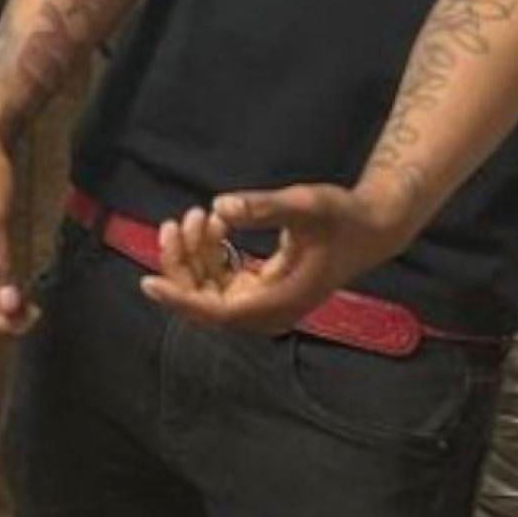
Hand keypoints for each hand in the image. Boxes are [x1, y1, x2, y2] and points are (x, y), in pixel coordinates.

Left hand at [140, 182, 404, 334]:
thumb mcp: (304, 205)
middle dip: (184, 262)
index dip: (180, 298)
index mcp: (280, 302)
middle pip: (205, 300)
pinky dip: (210, 253)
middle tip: (180, 220)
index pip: (217, 311)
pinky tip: (213, 223)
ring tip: (197, 214)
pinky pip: (221, 279)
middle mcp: (269, 311)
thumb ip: (262, 207)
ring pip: (209, 288)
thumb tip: (220, 206)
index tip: (147, 283)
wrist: (370, 228)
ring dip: (195, 254)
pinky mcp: (261, 290)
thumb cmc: (341, 217)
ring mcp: (264, 303)